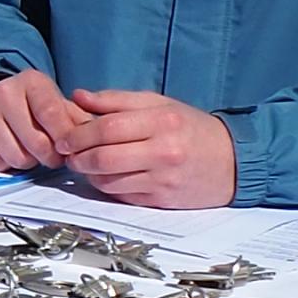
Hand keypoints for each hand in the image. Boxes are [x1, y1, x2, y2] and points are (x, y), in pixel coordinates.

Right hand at [0, 68, 89, 173]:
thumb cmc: (26, 107)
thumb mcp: (53, 104)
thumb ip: (76, 119)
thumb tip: (94, 135)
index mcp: (30, 81)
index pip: (52, 114)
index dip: (65, 138)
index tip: (68, 149)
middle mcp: (1, 92)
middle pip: (37, 143)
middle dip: (48, 156)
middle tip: (48, 153)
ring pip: (17, 158)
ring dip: (25, 161)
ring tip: (22, 147)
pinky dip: (3, 165)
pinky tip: (2, 150)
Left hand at [62, 88, 234, 208]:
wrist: (233, 162)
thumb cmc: (191, 129)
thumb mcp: (160, 104)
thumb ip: (117, 101)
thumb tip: (78, 96)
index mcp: (163, 121)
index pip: (108, 128)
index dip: (79, 133)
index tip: (64, 136)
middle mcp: (164, 151)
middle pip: (104, 157)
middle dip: (77, 156)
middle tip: (68, 153)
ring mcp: (163, 179)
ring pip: (109, 180)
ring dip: (89, 174)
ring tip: (85, 163)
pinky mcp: (162, 201)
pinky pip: (122, 195)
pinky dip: (107, 186)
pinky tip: (106, 175)